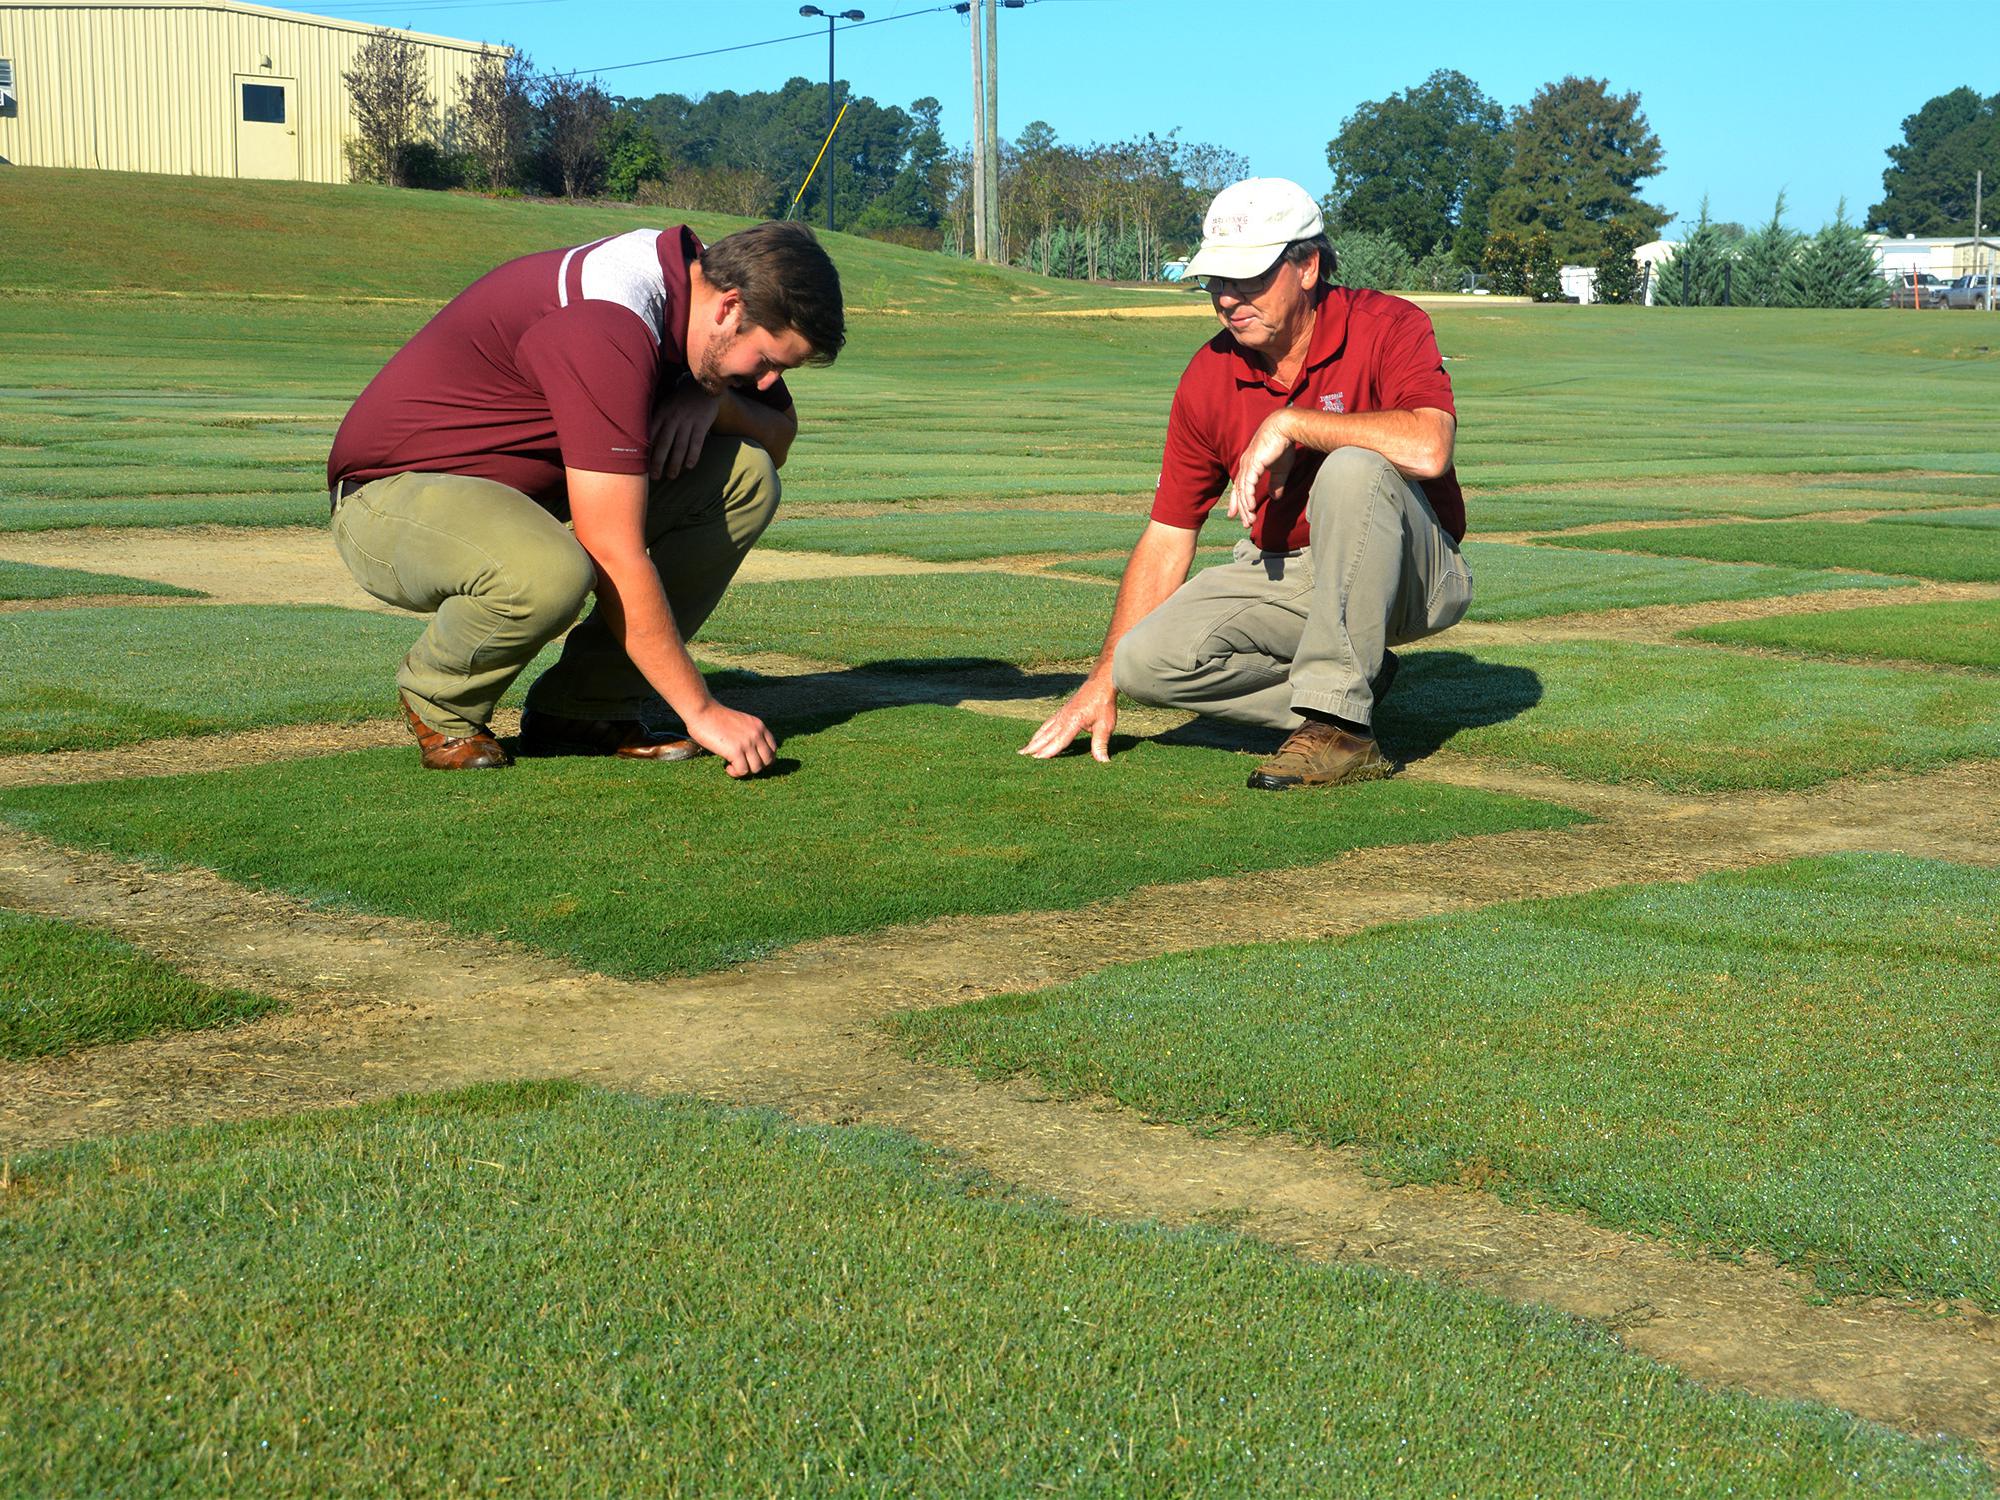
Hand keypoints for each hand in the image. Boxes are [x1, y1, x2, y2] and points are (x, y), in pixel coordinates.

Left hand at [650, 383, 721, 482]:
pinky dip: (692, 456)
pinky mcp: (702, 425)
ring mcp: (688, 423)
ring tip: (671, 476)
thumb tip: (646, 437)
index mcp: (662, 414)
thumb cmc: (682, 397)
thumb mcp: (665, 403)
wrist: (703, 385)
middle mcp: (673, 419)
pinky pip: (696, 444)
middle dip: (658, 462)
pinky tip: (689, 466)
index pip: (651, 435)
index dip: (646, 451)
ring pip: (680, 447)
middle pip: (664, 444)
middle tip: (655, 477)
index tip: (642, 465)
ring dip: (675, 463)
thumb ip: (657, 418)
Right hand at [685, 700, 777, 777]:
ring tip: (732, 766)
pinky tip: (726, 767)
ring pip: (756, 768)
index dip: (763, 759)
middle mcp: (757, 734)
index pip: (773, 749)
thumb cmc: (716, 718)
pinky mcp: (736, 751)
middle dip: (755, 767)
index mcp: (759, 726)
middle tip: (741, 765)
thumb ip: (749, 734)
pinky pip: (743, 771)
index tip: (751, 761)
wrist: (702, 711)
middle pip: (768, 761)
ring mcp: (747, 743)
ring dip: (744, 771)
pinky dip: (735, 773)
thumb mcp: (741, 722)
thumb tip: (752, 754)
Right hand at [1020, 678, 1116, 763]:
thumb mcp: (1105, 725)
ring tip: (1025, 748)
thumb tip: (1103, 761)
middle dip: (1034, 745)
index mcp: (1073, 721)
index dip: (1049, 750)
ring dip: (1035, 739)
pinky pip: (1048, 723)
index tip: (1038, 758)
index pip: (1060, 739)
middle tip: (1022, 754)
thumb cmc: (1103, 703)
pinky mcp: (1062, 711)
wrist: (1100, 683)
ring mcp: (1061, 713)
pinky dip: (1041, 731)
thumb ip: (1101, 744)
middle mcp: (1064, 717)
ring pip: (1045, 729)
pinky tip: (1038, 736)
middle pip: (1047, 734)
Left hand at [1228, 412, 1294, 527]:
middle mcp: (1245, 465)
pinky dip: (1248, 497)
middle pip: (1239, 491)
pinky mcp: (1253, 464)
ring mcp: (1248, 464)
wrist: (1285, 428)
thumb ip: (1276, 483)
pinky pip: (1247, 484)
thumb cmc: (1282, 445)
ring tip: (1250, 520)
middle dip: (1241, 508)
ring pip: (1242, 490)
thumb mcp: (1280, 469)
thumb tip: (1276, 497)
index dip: (1238, 501)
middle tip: (1245, 523)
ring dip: (1246, 507)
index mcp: (1249, 465)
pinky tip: (1250, 508)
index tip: (1236, 515)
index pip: (1240, 486)